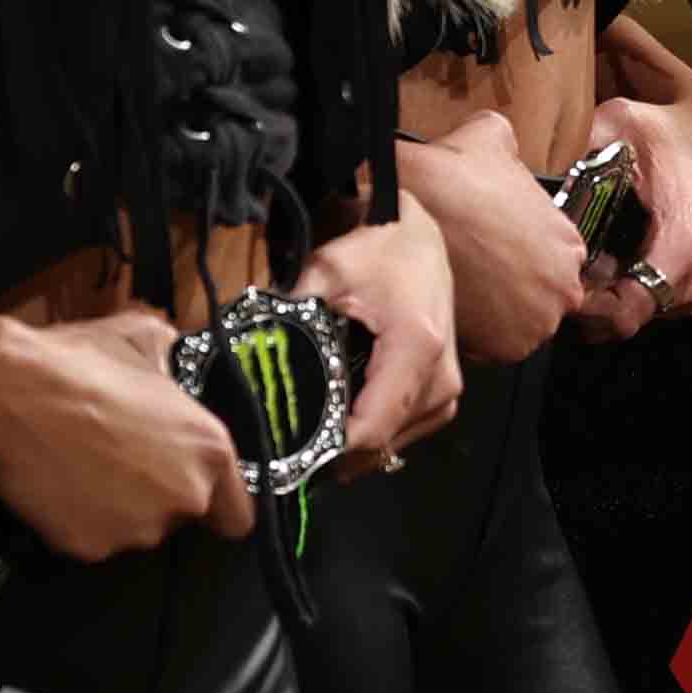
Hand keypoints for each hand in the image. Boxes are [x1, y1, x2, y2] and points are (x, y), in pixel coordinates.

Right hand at [0, 307, 251, 555]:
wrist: (12, 394)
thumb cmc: (82, 362)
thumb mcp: (144, 339)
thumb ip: (171, 358)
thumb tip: (171, 351)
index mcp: (210, 451)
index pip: (237, 514)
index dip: (218, 506)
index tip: (199, 499)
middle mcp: (184, 497)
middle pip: (179, 517)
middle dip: (156, 496)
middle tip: (118, 460)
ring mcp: (137, 529)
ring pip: (133, 530)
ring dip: (116, 508)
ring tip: (82, 467)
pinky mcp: (90, 547)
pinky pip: (90, 540)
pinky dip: (76, 521)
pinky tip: (58, 485)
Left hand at [311, 210, 463, 472]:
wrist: (416, 236)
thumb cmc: (374, 251)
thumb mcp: (324, 273)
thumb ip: (287, 315)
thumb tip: (242, 355)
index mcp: (415, 349)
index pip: (371, 427)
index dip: (328, 451)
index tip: (288, 456)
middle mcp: (441, 376)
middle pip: (382, 443)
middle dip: (335, 453)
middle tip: (288, 449)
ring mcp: (448, 387)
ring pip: (395, 444)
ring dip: (355, 447)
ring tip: (312, 437)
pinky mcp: (446, 390)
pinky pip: (408, 430)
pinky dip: (375, 432)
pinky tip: (344, 422)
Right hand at [403, 106, 598, 368]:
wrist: (403, 212)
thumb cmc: (450, 178)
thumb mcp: (492, 138)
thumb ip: (510, 148)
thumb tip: (502, 142)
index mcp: (569, 245)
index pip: (553, 262)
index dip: (520, 259)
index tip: (495, 256)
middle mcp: (563, 290)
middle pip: (539, 298)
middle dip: (512, 290)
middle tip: (476, 274)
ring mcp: (534, 325)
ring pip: (514, 326)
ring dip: (493, 315)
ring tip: (462, 288)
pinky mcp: (499, 352)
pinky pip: (489, 350)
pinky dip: (472, 335)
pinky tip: (453, 304)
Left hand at [578, 84, 691, 332]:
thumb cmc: (668, 131)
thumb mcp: (617, 125)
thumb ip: (572, 151)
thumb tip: (523, 176)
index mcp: (683, 243)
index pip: (624, 312)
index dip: (581, 308)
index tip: (554, 282)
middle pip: (624, 322)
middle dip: (585, 304)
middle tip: (557, 271)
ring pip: (636, 319)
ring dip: (603, 301)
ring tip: (580, 264)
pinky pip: (652, 309)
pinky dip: (624, 295)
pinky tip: (607, 264)